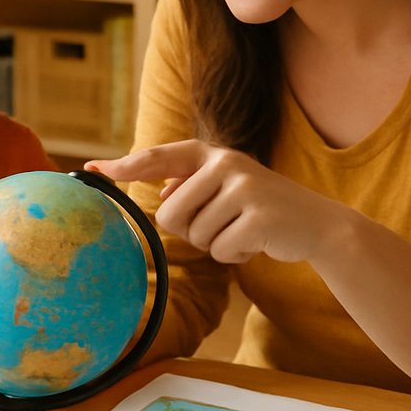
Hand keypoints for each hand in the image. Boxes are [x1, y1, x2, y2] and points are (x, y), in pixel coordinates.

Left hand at [88, 140, 335, 264]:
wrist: (317, 224)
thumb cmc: (261, 210)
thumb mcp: (226, 189)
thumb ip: (192, 188)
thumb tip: (161, 197)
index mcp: (210, 154)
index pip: (157, 158)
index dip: (123, 166)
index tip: (93, 170)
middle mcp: (224, 163)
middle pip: (169, 215)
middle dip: (192, 231)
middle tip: (224, 224)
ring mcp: (242, 188)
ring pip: (194, 236)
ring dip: (215, 244)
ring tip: (243, 230)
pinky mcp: (257, 216)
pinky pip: (219, 250)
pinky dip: (234, 256)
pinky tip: (256, 243)